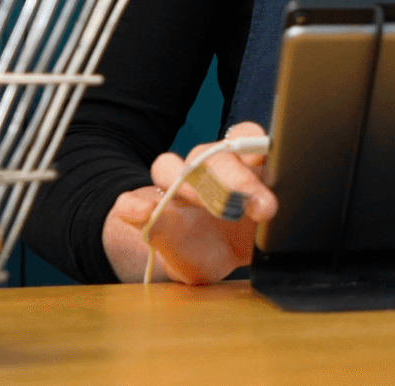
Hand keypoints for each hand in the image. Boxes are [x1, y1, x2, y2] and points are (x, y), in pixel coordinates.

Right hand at [102, 121, 277, 283]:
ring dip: (187, 183)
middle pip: (209, 154)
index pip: (243, 136)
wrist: (217, 257)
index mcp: (239, 164)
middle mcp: (205, 169)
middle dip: (231, 177)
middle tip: (248, 204)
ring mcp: (173, 189)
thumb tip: (265, 206)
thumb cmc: (245, 236)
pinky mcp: (147, 213)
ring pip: (168, 167)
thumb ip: (262, 212)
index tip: (261, 163)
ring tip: (208, 206)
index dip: (252, 145)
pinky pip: (129, 201)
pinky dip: (133, 205)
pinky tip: (143, 213)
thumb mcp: (260, 229)